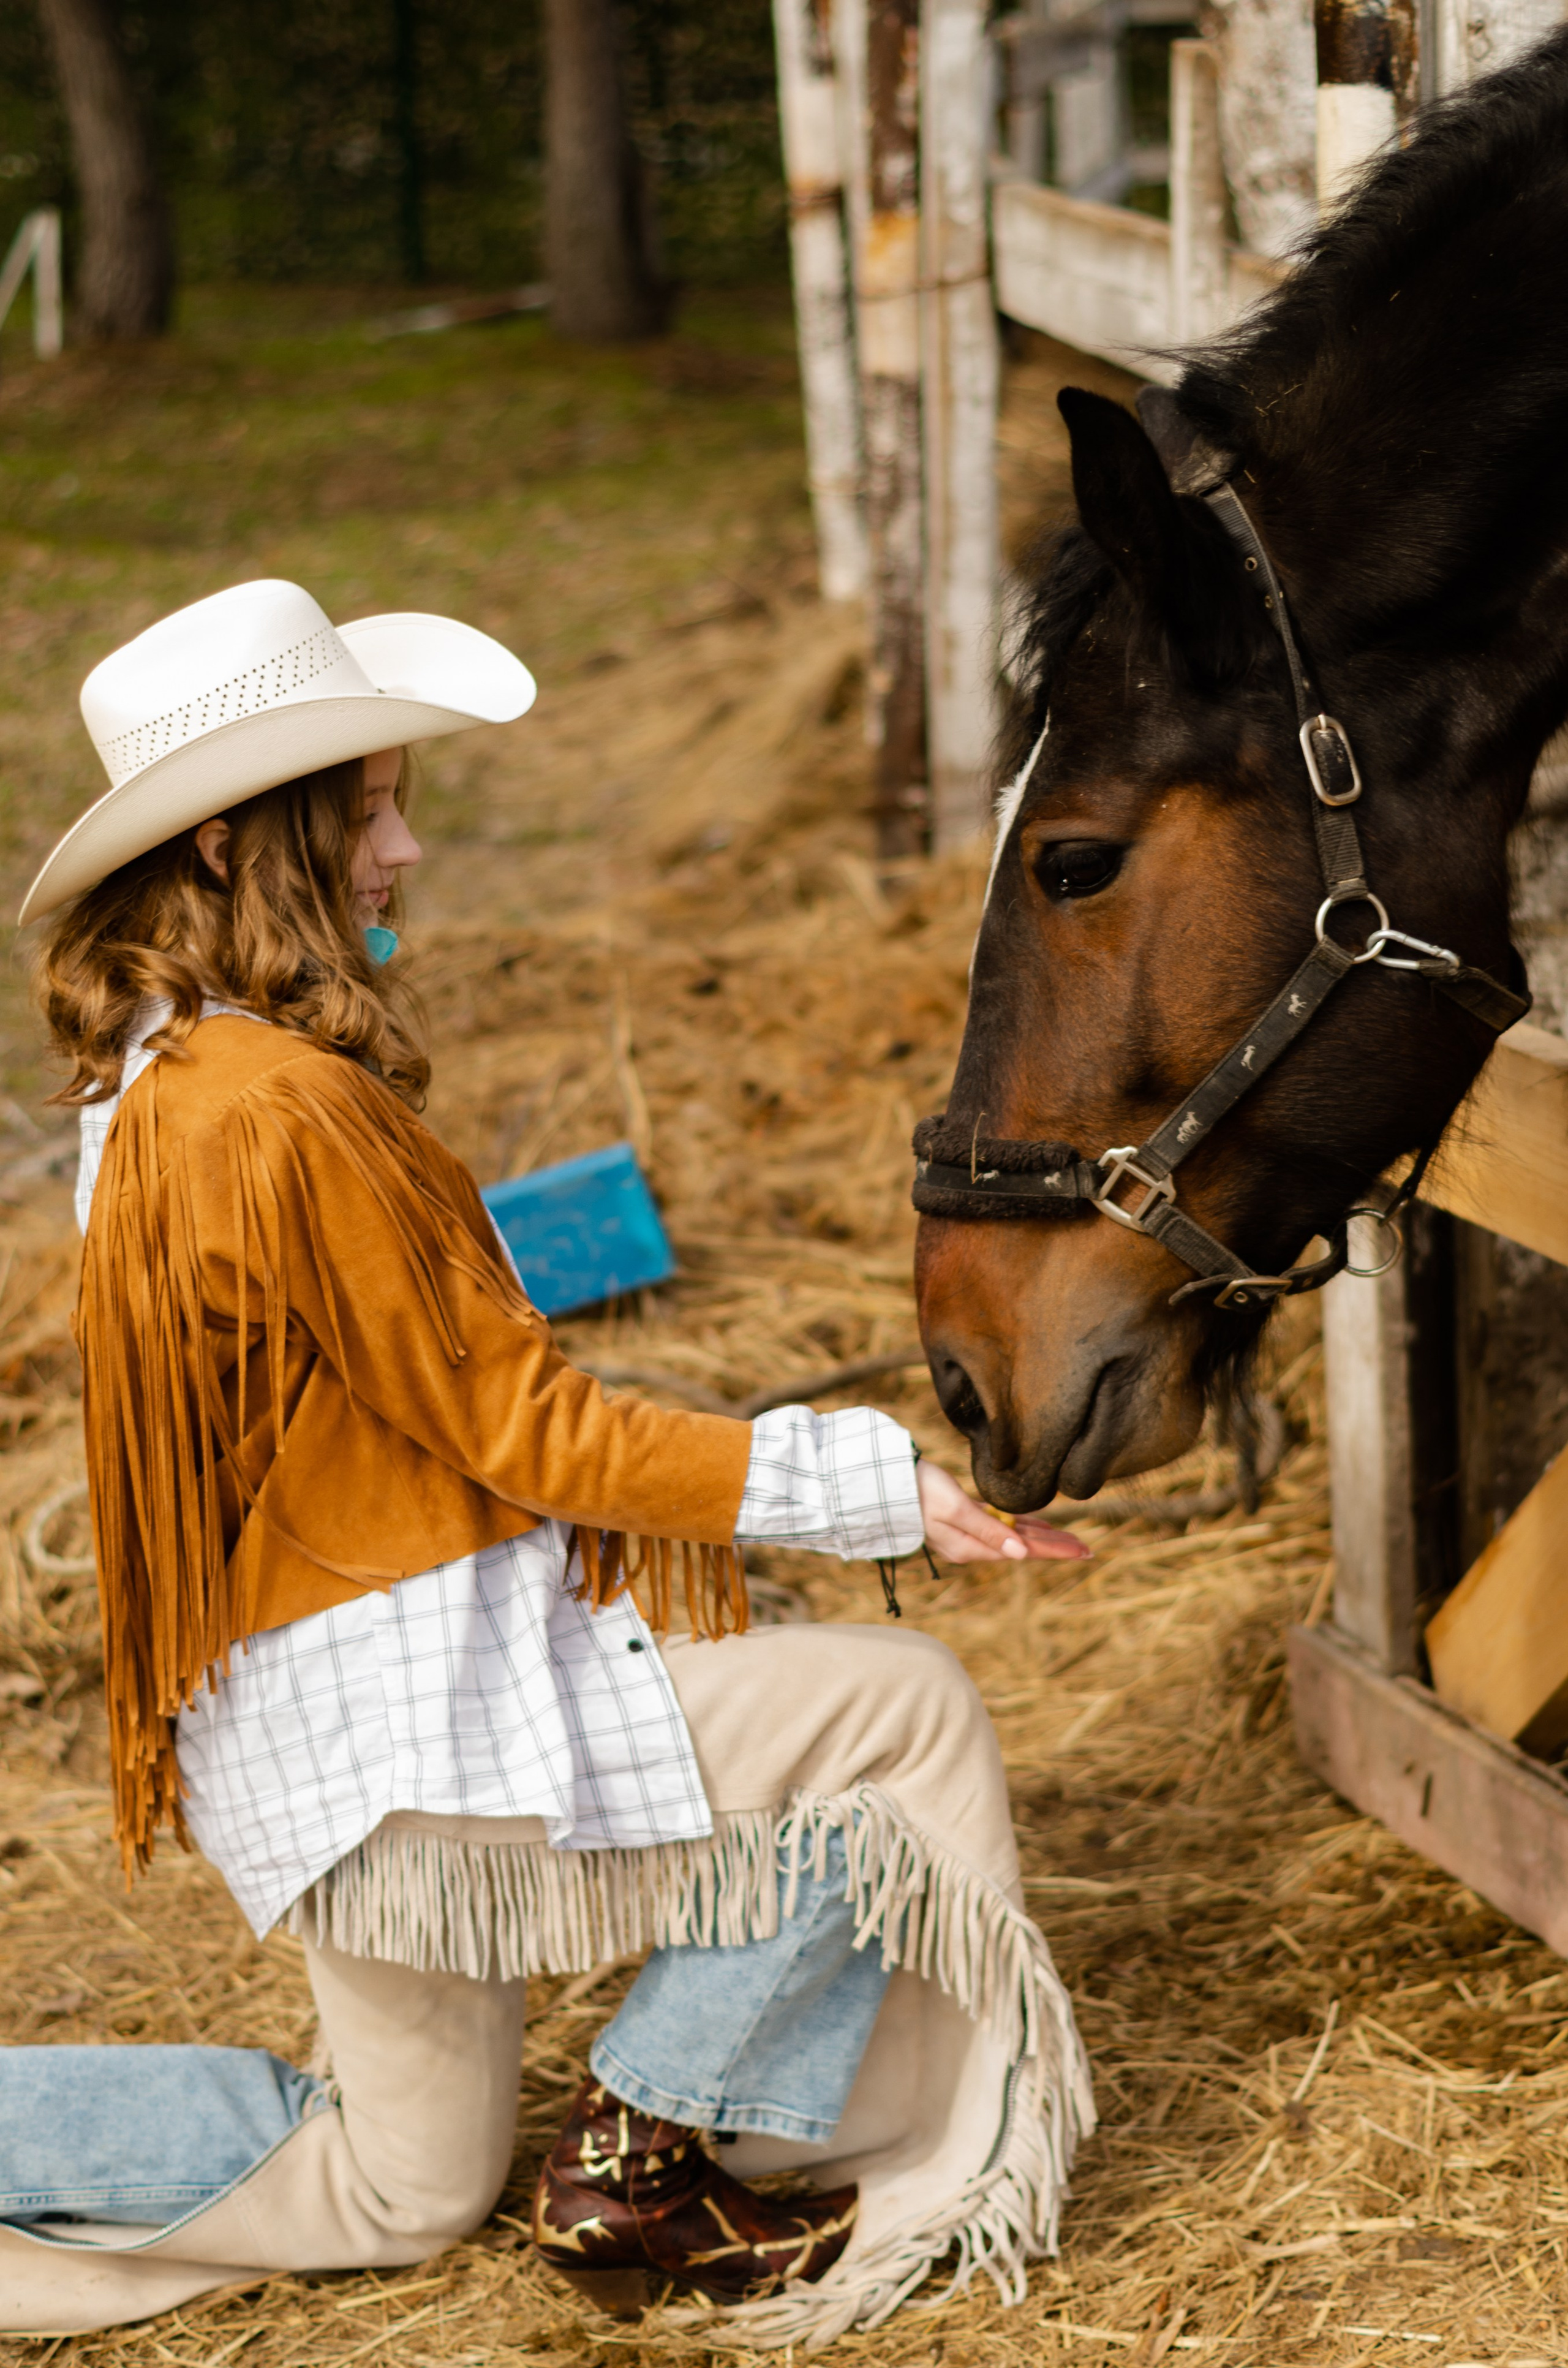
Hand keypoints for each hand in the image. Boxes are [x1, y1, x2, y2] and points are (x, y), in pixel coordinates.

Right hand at [915, 1458, 1088, 1563]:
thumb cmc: (918, 1491)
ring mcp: (966, 1533)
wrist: (884, 1481)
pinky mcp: (961, 1517)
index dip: (1055, 1551)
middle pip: (1023, 1548)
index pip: (1023, 1552)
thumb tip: (1022, 1554)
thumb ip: (988, 1531)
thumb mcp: (954, 1509)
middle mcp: (971, 1546)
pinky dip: (1021, 1525)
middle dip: (1055, 1547)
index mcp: (970, 1548)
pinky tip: (1036, 1525)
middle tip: (1087, 1549)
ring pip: (1014, 1536)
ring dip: (1042, 1537)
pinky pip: (1000, 1525)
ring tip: (1069, 1540)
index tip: (1083, 1552)